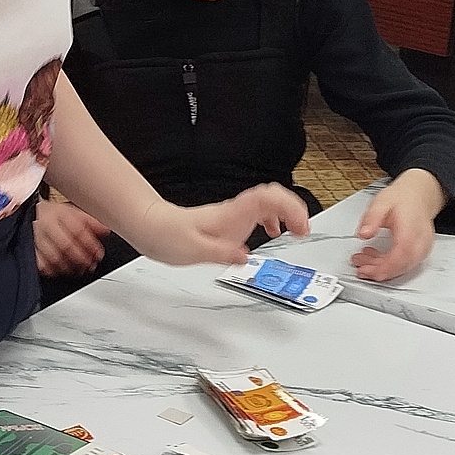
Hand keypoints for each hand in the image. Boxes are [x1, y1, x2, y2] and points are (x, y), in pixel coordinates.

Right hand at [34, 198, 112, 276]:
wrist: (29, 216)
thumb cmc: (53, 215)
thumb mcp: (72, 211)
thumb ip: (90, 221)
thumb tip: (105, 230)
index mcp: (58, 212)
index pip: (77, 229)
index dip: (91, 244)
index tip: (98, 253)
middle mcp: (46, 224)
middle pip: (67, 245)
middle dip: (82, 258)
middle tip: (91, 264)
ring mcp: (35, 238)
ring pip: (55, 257)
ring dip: (71, 267)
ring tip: (80, 269)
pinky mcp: (29, 250)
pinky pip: (43, 265)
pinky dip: (55, 270)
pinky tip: (63, 270)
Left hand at [125, 183, 309, 267]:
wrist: (150, 226)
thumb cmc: (167, 235)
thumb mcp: (193, 250)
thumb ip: (221, 253)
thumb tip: (244, 257)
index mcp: (231, 215)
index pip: (268, 198)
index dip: (290, 208)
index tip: (300, 227)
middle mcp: (235, 211)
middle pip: (274, 196)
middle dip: (295, 210)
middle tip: (303, 231)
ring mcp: (233, 214)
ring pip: (268, 203)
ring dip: (286, 214)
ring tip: (295, 232)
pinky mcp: (228, 221)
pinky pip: (257, 213)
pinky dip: (271, 220)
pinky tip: (270, 233)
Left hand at [352, 169, 444, 282]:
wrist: (417, 194)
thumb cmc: (402, 198)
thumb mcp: (381, 202)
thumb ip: (371, 218)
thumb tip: (363, 233)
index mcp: (411, 229)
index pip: (400, 255)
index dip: (382, 267)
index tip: (365, 270)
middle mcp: (421, 240)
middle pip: (402, 265)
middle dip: (379, 271)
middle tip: (361, 268)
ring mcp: (423, 247)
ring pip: (404, 267)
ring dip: (382, 268)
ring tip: (364, 260)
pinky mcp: (420, 250)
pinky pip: (406, 264)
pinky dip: (390, 265)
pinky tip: (376, 259)